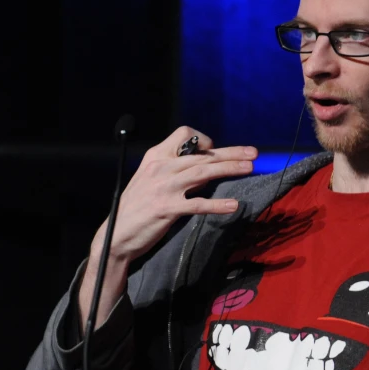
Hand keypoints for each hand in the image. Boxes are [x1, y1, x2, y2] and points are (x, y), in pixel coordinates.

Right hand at [90, 125, 257, 265]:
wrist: (115, 236)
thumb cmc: (136, 207)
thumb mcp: (151, 179)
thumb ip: (175, 170)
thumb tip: (206, 167)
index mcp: (155, 156)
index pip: (184, 134)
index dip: (203, 140)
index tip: (214, 150)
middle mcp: (161, 167)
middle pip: (202, 154)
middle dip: (231, 153)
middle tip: (253, 153)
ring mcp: (164, 187)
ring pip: (204, 172)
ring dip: (229, 169)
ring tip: (250, 168)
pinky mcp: (167, 209)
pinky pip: (198, 204)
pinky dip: (217, 205)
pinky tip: (233, 206)